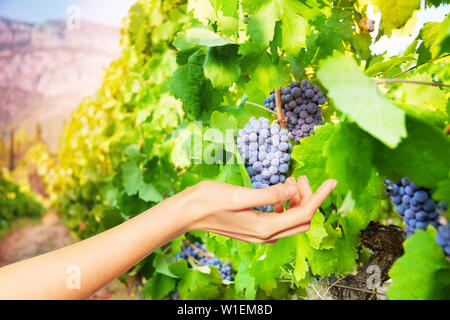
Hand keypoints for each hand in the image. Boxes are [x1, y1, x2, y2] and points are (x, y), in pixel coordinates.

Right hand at [183, 176, 337, 242]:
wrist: (188, 212)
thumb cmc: (209, 201)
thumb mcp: (240, 195)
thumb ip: (269, 194)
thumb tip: (293, 189)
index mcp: (265, 228)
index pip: (304, 213)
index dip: (320, 197)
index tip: (332, 181)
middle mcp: (266, 235)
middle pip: (301, 219)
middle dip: (308, 198)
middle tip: (299, 176)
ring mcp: (260, 234)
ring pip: (291, 219)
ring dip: (296, 201)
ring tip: (290, 180)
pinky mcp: (254, 228)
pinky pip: (280, 219)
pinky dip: (285, 205)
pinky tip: (279, 192)